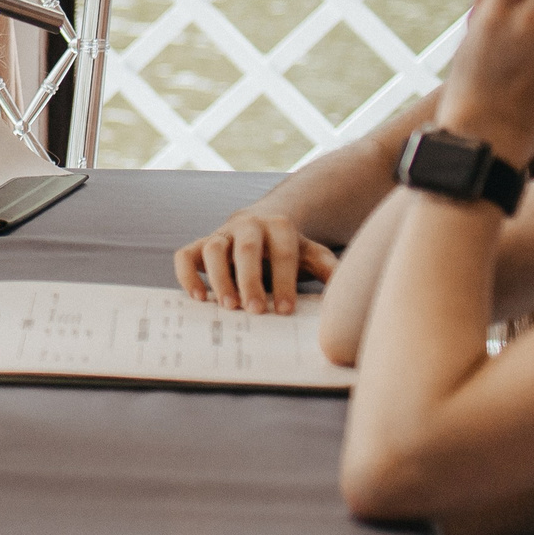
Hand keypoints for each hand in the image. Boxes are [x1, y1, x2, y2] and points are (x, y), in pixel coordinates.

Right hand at [175, 210, 337, 312]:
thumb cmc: (286, 248)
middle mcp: (248, 225)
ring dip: (220, 279)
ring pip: (214, 249)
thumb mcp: (309, 253)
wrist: (260, 223)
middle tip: (256, 311)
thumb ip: (326, 266)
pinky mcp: (200, 244)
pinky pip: (185, 255)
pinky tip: (199, 298)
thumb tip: (348, 287)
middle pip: (247, 248)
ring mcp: (221, 234)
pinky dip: (188, 275)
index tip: (286, 311)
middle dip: (251, 281)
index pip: (283, 252)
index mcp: (279, 225)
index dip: (285, 281)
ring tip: (229, 308)